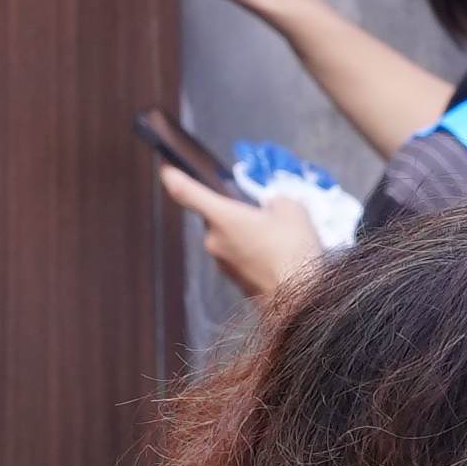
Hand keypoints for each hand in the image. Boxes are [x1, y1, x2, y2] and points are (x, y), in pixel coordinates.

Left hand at [160, 158, 321, 300]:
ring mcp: (222, 263)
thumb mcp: (291, 209)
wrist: (301, 296)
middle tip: (265, 214)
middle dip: (237, 212)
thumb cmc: (292, 250)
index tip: (165, 169)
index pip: (186, 192)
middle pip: (218, 216)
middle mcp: (214, 240)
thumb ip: (276, 202)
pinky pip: (239, 256)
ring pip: (230, 237)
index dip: (173, 177)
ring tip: (278, 238)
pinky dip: (253, 252)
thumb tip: (271, 208)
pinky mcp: (234, 280)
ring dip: (246, 234)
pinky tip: (277, 255)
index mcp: (222, 216)